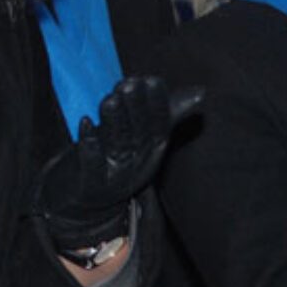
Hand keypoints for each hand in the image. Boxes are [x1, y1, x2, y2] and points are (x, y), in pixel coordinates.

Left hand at [35, 77, 202, 249]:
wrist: (87, 206)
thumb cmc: (117, 161)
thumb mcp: (143, 139)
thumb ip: (166, 113)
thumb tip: (201, 92)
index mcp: (151, 152)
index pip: (159, 128)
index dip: (157, 105)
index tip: (153, 80)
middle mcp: (136, 164)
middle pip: (138, 135)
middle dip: (135, 108)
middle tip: (129, 83)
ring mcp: (114, 176)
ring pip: (117, 146)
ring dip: (114, 122)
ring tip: (109, 99)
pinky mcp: (89, 185)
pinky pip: (91, 164)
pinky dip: (89, 143)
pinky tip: (84, 122)